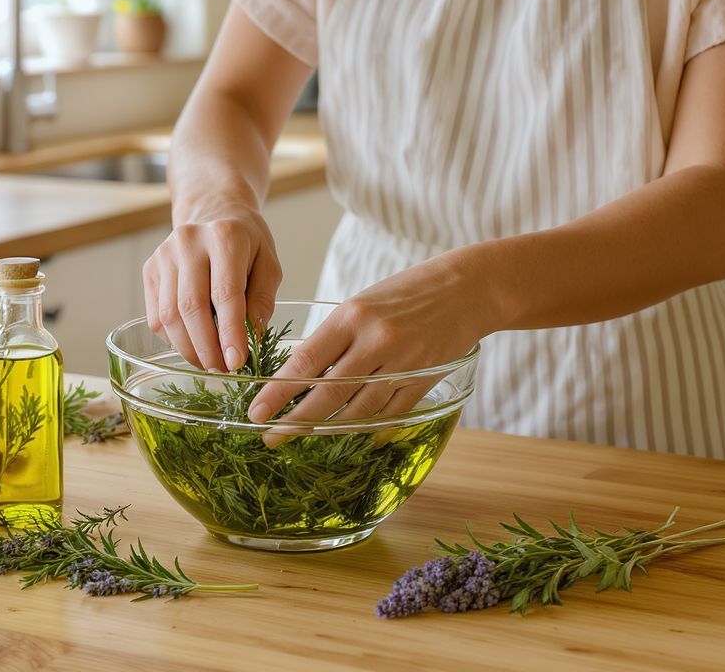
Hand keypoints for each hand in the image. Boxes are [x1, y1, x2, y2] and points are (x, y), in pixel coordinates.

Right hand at [143, 208, 281, 371]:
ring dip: (188, 348)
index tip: (237, 361)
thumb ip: (262, 300)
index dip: (230, 332)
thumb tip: (250, 338)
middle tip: (221, 369)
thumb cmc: (246, 242)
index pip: (225, 293)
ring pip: (168, 315)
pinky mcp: (150, 269)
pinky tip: (192, 344)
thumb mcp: (268, 263)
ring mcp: (164, 255)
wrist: (213, 213)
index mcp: (224, 237)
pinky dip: (173, 338)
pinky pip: (156, 315)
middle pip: (190, 307)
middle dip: (206, 347)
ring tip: (208, 362)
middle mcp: (188, 242)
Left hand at [247, 251, 492, 429]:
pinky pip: (387, 413)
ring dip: (328, 427)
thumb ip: (335, 338)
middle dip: (295, 420)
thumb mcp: (361, 303)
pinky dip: (366, 425)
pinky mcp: (423, 381)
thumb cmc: (406, 292)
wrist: (467, 288)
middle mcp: (376, 341)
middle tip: (270, 436)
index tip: (257, 411)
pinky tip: (347, 433)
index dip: (278, 392)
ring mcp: (402, 364)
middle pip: (328, 393)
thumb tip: (302, 375)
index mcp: (353, 316)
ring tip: (303, 436)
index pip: (306, 362)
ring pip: (357, 409)